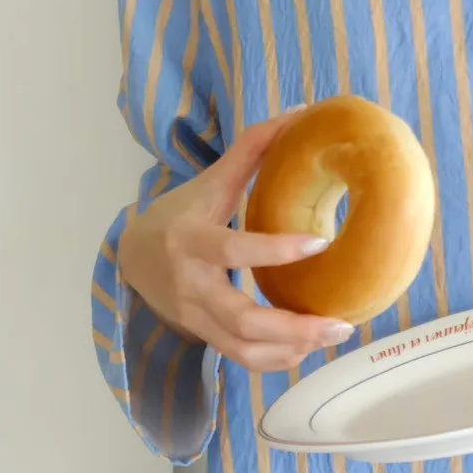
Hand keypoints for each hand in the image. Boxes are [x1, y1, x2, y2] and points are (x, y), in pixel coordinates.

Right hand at [118, 113, 352, 371]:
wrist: (132, 258)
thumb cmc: (180, 214)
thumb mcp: (210, 182)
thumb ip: (251, 149)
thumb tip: (301, 112)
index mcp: (190, 240)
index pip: (233, 249)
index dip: (275, 250)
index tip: (320, 242)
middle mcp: (190, 285)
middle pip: (241, 318)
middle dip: (293, 327)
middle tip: (341, 324)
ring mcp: (195, 317)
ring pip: (244, 348)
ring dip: (293, 349)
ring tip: (335, 334)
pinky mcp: (204, 337)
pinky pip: (243, 359)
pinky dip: (279, 359)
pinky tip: (309, 346)